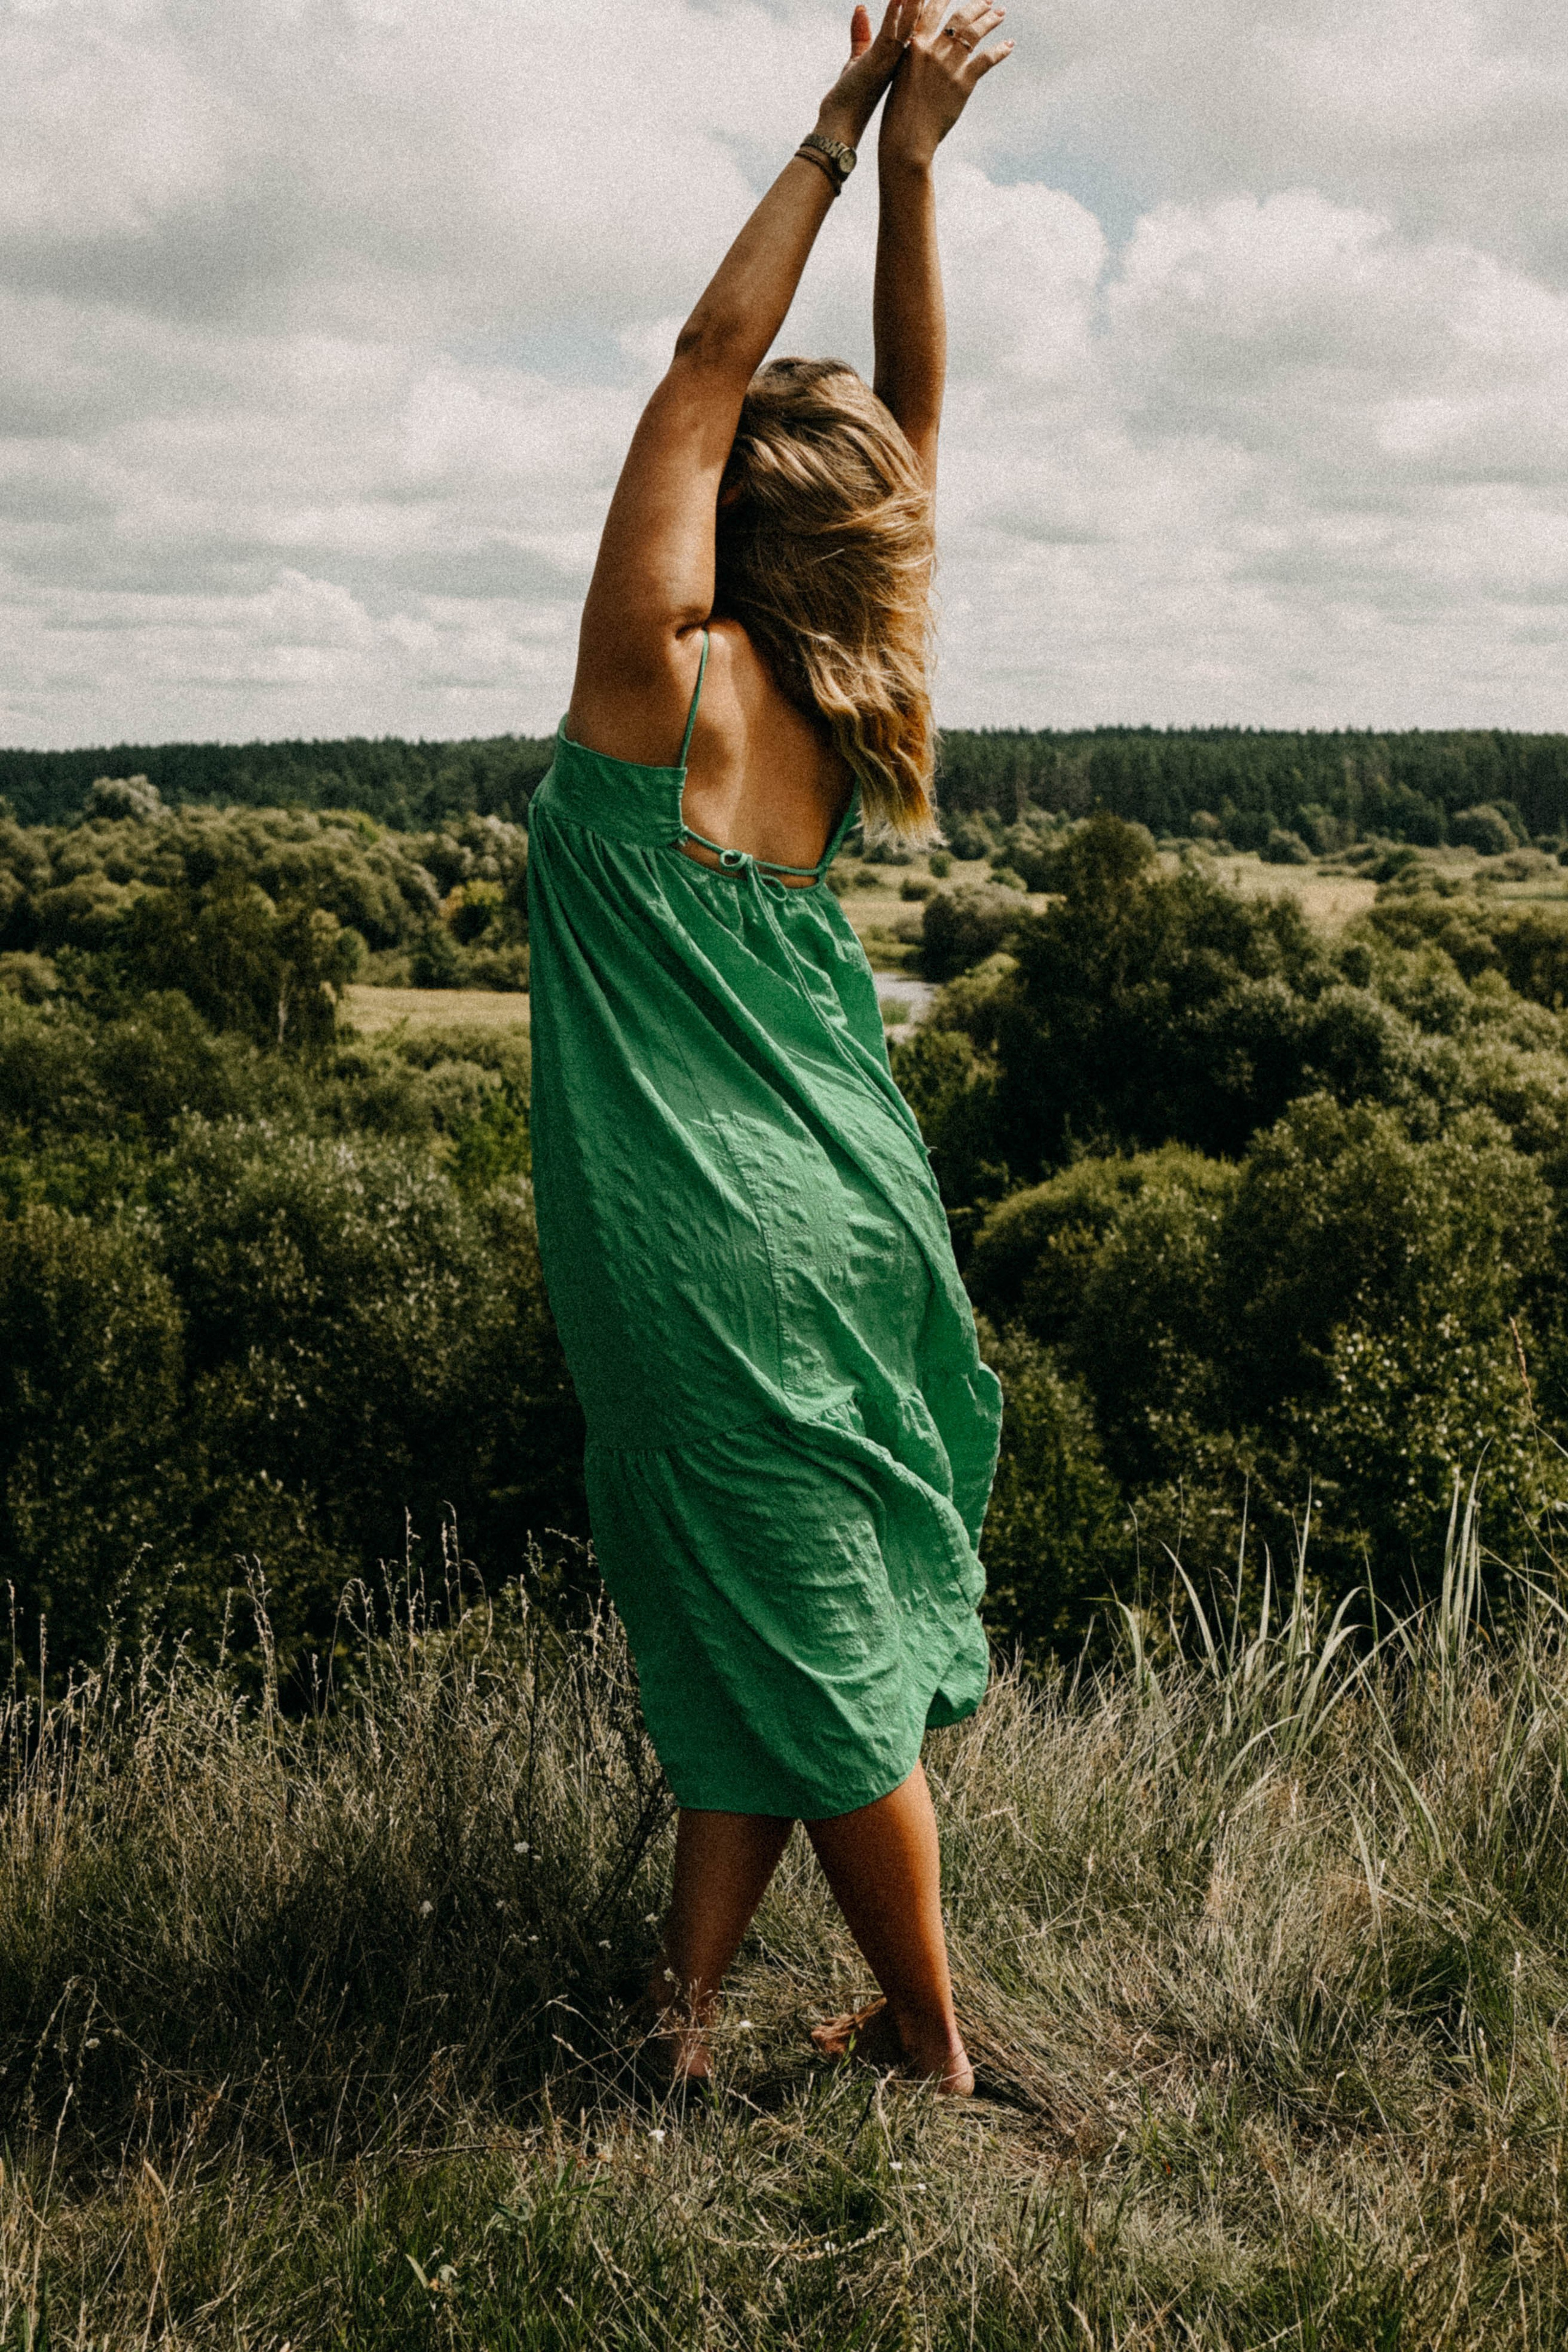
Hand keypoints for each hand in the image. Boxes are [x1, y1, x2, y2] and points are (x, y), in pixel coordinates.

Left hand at [816, 0, 920, 148]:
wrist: (842, 124)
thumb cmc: (850, 97)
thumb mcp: (858, 59)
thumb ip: (860, 34)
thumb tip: (860, 8)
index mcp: (901, 58)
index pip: (917, 25)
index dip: (925, 7)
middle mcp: (903, 58)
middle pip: (921, 21)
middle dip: (933, 2)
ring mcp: (893, 59)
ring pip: (910, 23)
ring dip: (916, 2)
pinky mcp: (878, 59)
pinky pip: (890, 30)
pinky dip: (895, 11)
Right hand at [878, 0, 1012, 169]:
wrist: (907, 137)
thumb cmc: (899, 111)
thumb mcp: (900, 75)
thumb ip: (913, 56)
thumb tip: (922, 49)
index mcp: (914, 46)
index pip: (931, 11)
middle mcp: (932, 50)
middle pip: (958, 18)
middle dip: (975, 6)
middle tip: (987, 1)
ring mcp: (948, 65)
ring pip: (974, 33)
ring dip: (989, 21)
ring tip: (1000, 14)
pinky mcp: (963, 82)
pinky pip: (986, 59)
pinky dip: (1000, 50)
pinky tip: (1009, 45)